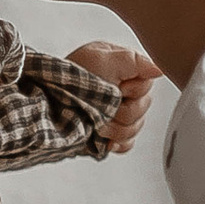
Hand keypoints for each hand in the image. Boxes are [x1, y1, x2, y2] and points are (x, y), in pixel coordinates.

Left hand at [69, 38, 161, 153]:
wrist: (46, 102)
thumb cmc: (71, 76)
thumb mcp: (102, 59)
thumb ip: (134, 61)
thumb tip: (159, 70)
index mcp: (123, 69)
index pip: (147, 84)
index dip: (133, 90)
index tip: (116, 86)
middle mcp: (122, 89)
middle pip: (143, 109)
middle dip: (124, 112)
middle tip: (103, 109)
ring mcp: (115, 112)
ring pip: (136, 128)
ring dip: (116, 129)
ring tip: (97, 125)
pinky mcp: (108, 132)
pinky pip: (127, 144)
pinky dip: (117, 144)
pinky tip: (105, 142)